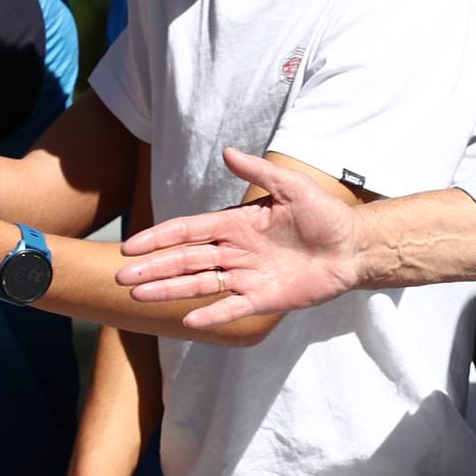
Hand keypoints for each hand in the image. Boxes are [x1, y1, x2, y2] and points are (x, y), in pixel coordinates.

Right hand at [117, 146, 360, 328]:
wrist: (353, 246)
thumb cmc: (324, 214)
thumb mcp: (292, 186)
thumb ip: (259, 171)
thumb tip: (227, 152)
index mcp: (235, 224)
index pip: (187, 231)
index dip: (158, 238)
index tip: (131, 246)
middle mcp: (234, 252)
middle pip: (184, 260)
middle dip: (153, 268)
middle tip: (122, 277)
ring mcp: (247, 277)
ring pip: (199, 285)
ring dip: (169, 291)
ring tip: (139, 296)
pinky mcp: (263, 299)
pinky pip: (232, 309)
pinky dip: (211, 315)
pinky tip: (188, 323)